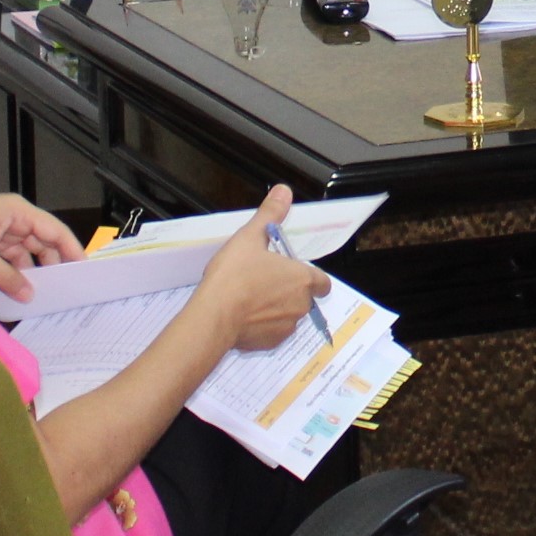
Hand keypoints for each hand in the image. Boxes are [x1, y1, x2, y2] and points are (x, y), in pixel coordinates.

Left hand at [0, 192, 83, 298]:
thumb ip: (5, 275)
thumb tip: (28, 294)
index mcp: (17, 211)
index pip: (54, 229)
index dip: (71, 248)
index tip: (84, 268)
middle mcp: (14, 219)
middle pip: (43, 242)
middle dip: (53, 264)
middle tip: (66, 288)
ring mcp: (2, 232)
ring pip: (27, 254)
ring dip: (33, 272)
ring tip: (43, 293)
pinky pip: (11, 261)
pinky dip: (16, 274)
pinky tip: (20, 290)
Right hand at [195, 187, 330, 353]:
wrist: (214, 317)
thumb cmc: (234, 276)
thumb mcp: (250, 237)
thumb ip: (270, 215)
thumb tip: (283, 191)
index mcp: (302, 279)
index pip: (321, 281)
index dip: (309, 276)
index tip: (290, 271)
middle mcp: (300, 305)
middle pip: (303, 298)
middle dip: (288, 291)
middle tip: (263, 280)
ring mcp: (286, 327)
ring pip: (288, 315)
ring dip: (276, 308)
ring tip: (250, 297)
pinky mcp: (270, 344)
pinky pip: (271, 332)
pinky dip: (262, 325)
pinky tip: (243, 316)